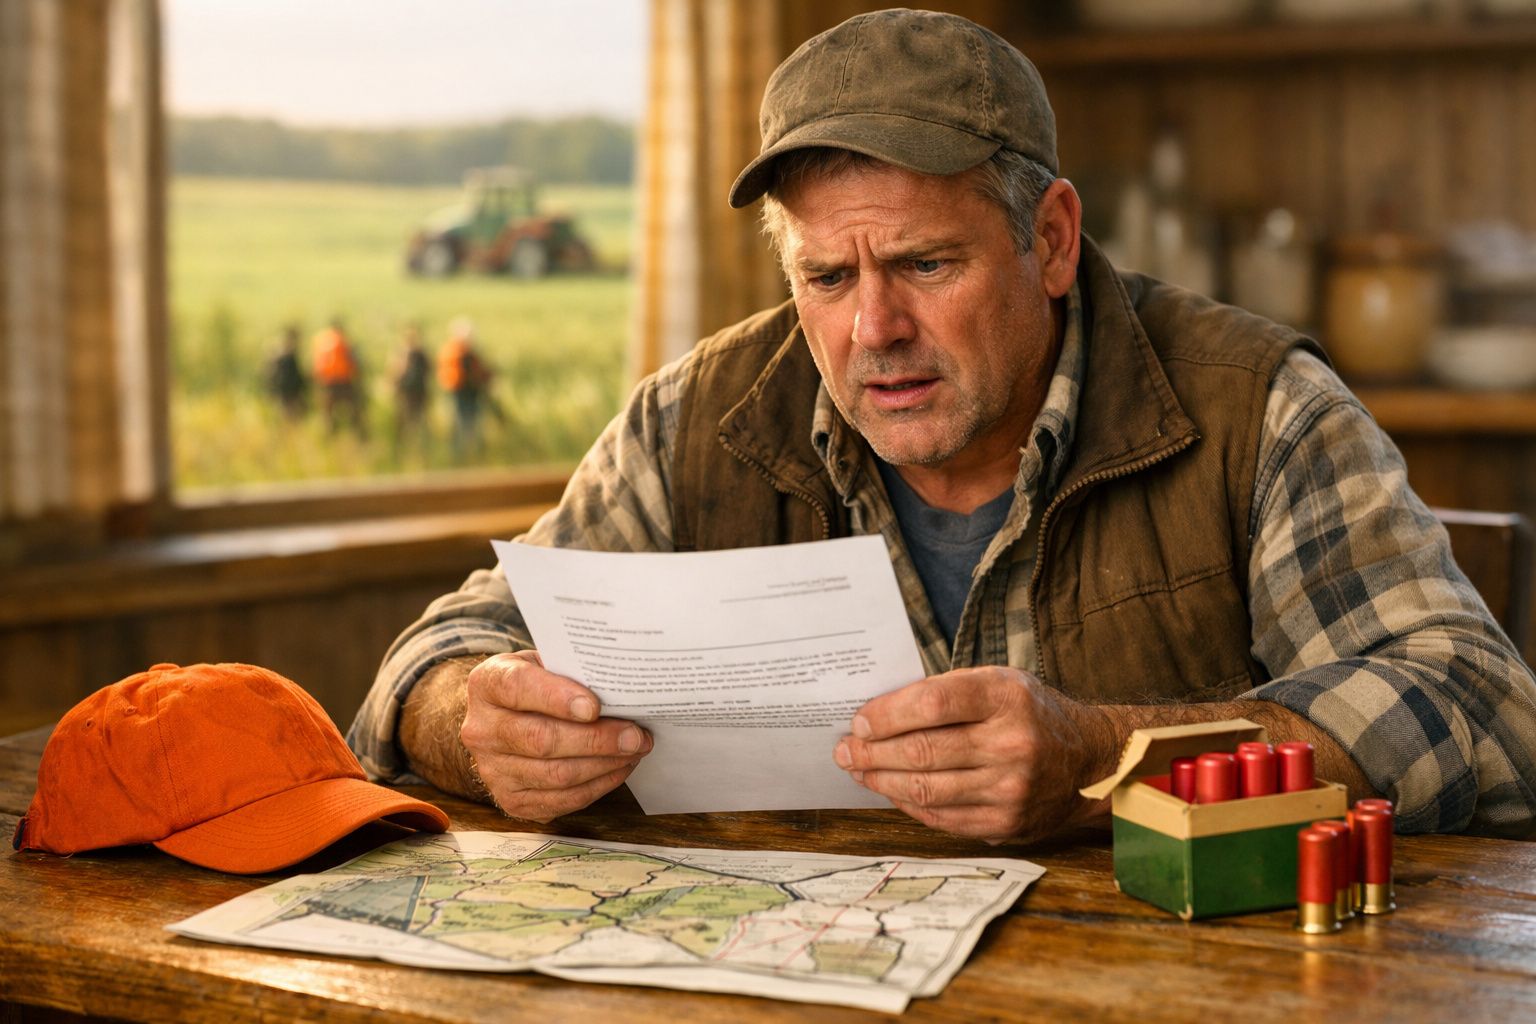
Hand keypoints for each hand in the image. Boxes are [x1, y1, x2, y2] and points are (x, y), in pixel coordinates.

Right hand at [459, 650, 651, 821]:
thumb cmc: (536, 685)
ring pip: (555, 774)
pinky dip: (597, 786)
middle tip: (635, 735)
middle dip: (596, 739)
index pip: (517, 687)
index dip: (556, 697)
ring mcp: (492, 770)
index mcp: (487, 684)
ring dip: (604, 765)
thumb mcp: (544, 663)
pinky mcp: (512, 800)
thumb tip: (620, 684)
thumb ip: (571, 670)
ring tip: (635, 750)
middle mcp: (482, 729)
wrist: (505, 720)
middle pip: (541, 740)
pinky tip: (619, 768)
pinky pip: (561, 800)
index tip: (595, 706)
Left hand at [833, 667, 1112, 843]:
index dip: (886, 714)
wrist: (1091, 761)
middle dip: (871, 752)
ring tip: (859, 772)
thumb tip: (880, 713)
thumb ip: (947, 692)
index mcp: (1007, 697)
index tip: (859, 720)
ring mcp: (1010, 789)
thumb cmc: (1032, 713)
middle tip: (844, 751)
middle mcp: (1012, 744)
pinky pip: (942, 817)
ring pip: (926, 789)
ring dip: (882, 782)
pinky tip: (892, 792)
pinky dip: (909, 805)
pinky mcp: (1006, 823)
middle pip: (922, 751)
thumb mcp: (1000, 682)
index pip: (932, 703)